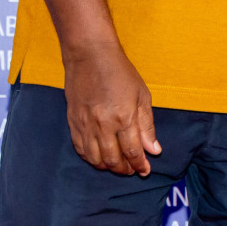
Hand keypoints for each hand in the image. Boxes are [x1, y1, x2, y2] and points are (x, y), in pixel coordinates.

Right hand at [62, 43, 160, 175]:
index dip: (140, 165)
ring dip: (107, 166)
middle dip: (124, 169)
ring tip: (116, 164)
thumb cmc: (119, 72)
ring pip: (95, 159)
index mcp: (124, 117)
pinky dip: (91, 158)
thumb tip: (153, 150)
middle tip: (131, 169)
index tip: (144, 170)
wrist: (90, 55)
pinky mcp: (73, 122)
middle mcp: (103, 125)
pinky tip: (99, 156)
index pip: (133, 152)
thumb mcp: (141, 95)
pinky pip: (80, 149)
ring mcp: (85, 125)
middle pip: (113, 160)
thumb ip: (147, 125)